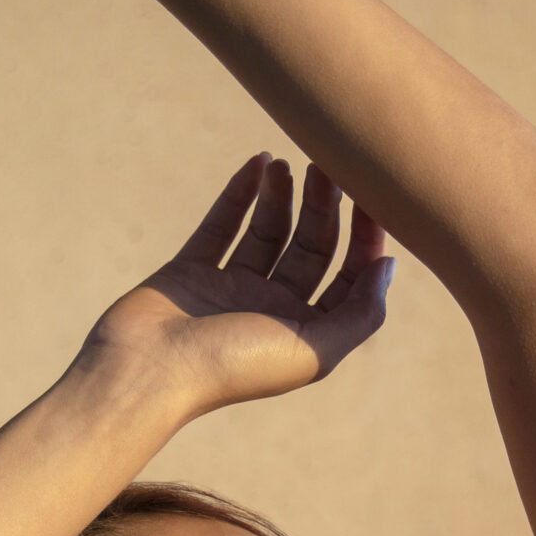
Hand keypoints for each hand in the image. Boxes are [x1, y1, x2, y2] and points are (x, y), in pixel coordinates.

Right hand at [82, 157, 393, 417]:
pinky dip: (240, 194)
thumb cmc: (232, 368)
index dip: (364, 237)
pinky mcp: (191, 270)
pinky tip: (257, 165)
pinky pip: (221, 225)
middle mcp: (272, 309)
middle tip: (325, 166)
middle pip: (311, 247)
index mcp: (305, 331)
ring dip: (283, 196)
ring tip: (288, 163)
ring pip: (268, 231)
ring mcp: (230, 288)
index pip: (348, 276)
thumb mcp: (313, 350)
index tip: (369, 196)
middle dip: (323, 206)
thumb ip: (360, 314)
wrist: (146, 372)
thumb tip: (388, 267)